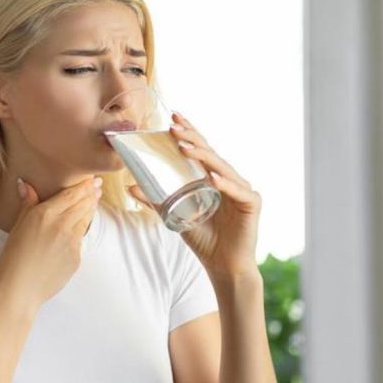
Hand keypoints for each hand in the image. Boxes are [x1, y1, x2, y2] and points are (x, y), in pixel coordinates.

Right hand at [0, 176, 101, 308]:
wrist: (19, 290)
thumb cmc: (11, 259)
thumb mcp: (17, 227)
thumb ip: (27, 204)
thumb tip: (24, 184)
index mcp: (45, 214)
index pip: (71, 194)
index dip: (83, 185)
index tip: (90, 178)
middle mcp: (62, 225)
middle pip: (83, 204)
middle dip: (91, 193)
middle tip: (98, 185)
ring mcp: (72, 242)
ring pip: (86, 219)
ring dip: (91, 207)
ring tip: (94, 199)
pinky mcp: (77, 257)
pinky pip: (81, 238)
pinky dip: (83, 228)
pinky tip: (83, 224)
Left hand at [126, 112, 261, 278]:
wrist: (222, 265)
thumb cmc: (202, 238)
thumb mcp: (173, 215)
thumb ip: (155, 200)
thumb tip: (130, 187)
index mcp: (212, 178)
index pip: (200, 150)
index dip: (188, 132)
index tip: (172, 117)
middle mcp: (229, 179)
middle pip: (210, 154)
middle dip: (191, 138)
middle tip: (173, 126)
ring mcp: (242, 189)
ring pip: (222, 168)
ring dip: (203, 157)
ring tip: (184, 147)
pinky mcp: (252, 203)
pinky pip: (237, 191)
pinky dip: (225, 184)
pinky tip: (212, 178)